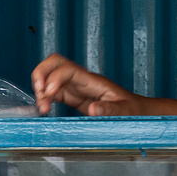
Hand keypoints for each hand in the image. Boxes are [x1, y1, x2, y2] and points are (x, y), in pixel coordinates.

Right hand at [31, 54, 148, 116]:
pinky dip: (44, 98)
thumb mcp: (126, 111)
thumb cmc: (133, 110)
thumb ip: (110, 110)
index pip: (68, 69)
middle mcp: (82, 80)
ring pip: (50, 77)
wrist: (137, 111)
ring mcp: (77, 87)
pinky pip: (53, 91)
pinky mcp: (74, 97)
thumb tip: (93, 110)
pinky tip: (45, 109)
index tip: (50, 94)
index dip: (55, 78)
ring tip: (42, 107)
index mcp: (94, 81)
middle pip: (55, 63)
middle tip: (39, 94)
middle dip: (41, 74)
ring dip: (40, 88)